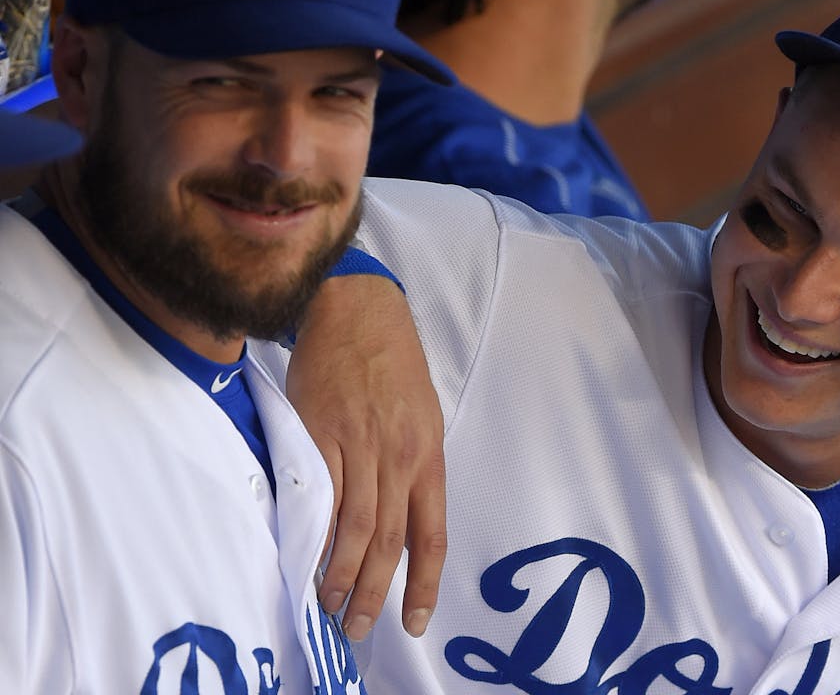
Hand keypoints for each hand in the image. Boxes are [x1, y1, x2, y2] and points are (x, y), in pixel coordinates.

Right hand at [286, 274, 446, 640]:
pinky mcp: (319, 436)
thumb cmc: (393, 366)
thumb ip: (414, 470)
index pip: (432, 535)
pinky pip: (320, 499)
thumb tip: (403, 522)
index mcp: (428, 456)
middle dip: (375, 594)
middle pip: (389, 542)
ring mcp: (358, 447)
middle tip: (356, 628)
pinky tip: (308, 561)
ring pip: (354, 529)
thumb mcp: (423, 417)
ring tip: (329, 605)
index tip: (415, 621)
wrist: (358, 312)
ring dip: (341, 576)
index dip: (423, 584)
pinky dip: (315, 537)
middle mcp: (398, 457)